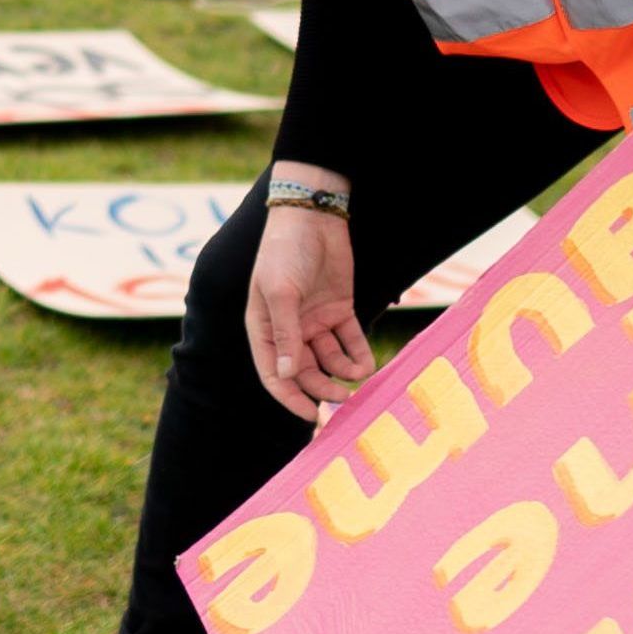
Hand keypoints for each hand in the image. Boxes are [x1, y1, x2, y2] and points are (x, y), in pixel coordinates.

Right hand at [244, 169, 377, 422]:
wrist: (313, 217)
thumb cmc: (285, 252)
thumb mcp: (281, 292)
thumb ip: (285, 334)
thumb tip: (287, 375)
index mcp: (264, 328)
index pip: (274, 374)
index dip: (289, 397)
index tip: (309, 416)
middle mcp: (289, 329)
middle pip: (304, 371)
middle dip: (322, 388)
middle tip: (342, 400)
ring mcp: (314, 321)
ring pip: (328, 360)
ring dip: (342, 373)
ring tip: (358, 379)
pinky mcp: (339, 310)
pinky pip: (349, 341)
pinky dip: (358, 355)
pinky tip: (367, 365)